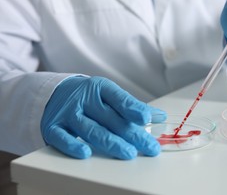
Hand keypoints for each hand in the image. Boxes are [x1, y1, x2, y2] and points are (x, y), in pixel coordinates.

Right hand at [41, 76, 166, 158]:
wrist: (54, 93)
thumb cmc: (89, 97)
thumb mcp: (109, 95)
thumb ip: (132, 107)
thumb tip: (159, 116)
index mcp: (100, 88)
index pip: (119, 98)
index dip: (133, 108)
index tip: (146, 119)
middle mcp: (83, 99)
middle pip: (111, 119)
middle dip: (133, 134)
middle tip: (150, 146)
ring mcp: (68, 113)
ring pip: (91, 130)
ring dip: (111, 142)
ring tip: (129, 153)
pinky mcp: (53, 127)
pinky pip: (62, 138)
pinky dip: (73, 146)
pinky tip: (86, 153)